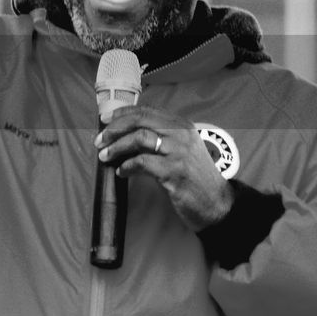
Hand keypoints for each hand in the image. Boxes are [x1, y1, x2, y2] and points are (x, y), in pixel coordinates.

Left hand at [96, 105, 233, 231]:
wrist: (216, 204)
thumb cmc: (193, 177)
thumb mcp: (181, 150)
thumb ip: (159, 138)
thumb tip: (124, 135)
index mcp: (182, 125)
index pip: (146, 111)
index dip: (122, 114)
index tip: (104, 121)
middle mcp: (181, 134)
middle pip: (140, 121)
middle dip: (114, 129)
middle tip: (100, 140)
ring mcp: (179, 152)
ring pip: (139, 139)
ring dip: (117, 147)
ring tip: (105, 156)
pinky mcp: (174, 172)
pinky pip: (142, 163)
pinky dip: (127, 166)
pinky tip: (122, 172)